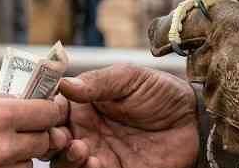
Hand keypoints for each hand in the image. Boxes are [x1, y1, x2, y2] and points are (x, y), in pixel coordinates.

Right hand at [0, 89, 69, 167]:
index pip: (47, 112)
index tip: (45, 106)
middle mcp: (4, 145)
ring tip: (5, 143)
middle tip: (29, 125)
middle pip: (45, 139)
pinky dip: (9, 166)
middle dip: (40, 131)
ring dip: (25, 152)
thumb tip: (18, 100)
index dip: (49, 108)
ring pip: (30, 162)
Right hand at [53, 64, 197, 167]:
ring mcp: (98, 154)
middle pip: (52, 141)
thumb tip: (65, 84)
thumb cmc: (161, 93)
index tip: (48, 115)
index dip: (44, 114)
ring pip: (65, 163)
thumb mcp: (131, 78)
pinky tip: (96, 162)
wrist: (193, 120)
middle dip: (51, 141)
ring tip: (82, 149)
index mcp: (83, 105)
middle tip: (63, 137)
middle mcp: (85, 132)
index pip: (52, 111)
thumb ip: (99, 82)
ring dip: (66, 160)